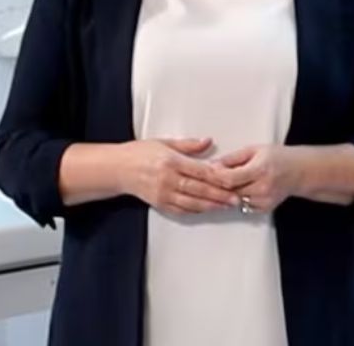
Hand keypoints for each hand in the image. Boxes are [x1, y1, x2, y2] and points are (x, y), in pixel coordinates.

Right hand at [118, 138, 239, 215]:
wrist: (118, 169)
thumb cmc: (139, 153)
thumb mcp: (164, 142)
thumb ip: (188, 145)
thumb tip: (208, 142)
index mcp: (171, 161)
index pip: (201, 171)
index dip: (219, 178)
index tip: (233, 180)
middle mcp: (168, 179)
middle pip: (200, 189)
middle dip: (220, 196)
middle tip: (236, 199)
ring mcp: (163, 194)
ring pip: (193, 203)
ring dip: (212, 206)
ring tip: (226, 206)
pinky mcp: (160, 204)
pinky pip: (182, 210)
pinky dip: (196, 211)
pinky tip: (207, 209)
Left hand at [215, 145, 305, 213]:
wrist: (298, 171)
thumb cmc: (277, 157)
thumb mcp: (254, 150)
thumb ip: (232, 158)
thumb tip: (212, 165)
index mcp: (260, 169)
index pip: (230, 178)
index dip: (216, 176)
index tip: (207, 171)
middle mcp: (263, 187)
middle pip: (230, 191)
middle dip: (218, 184)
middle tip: (210, 177)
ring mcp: (265, 201)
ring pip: (234, 200)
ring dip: (228, 193)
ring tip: (226, 182)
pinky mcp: (265, 209)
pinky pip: (243, 206)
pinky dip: (238, 199)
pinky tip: (240, 189)